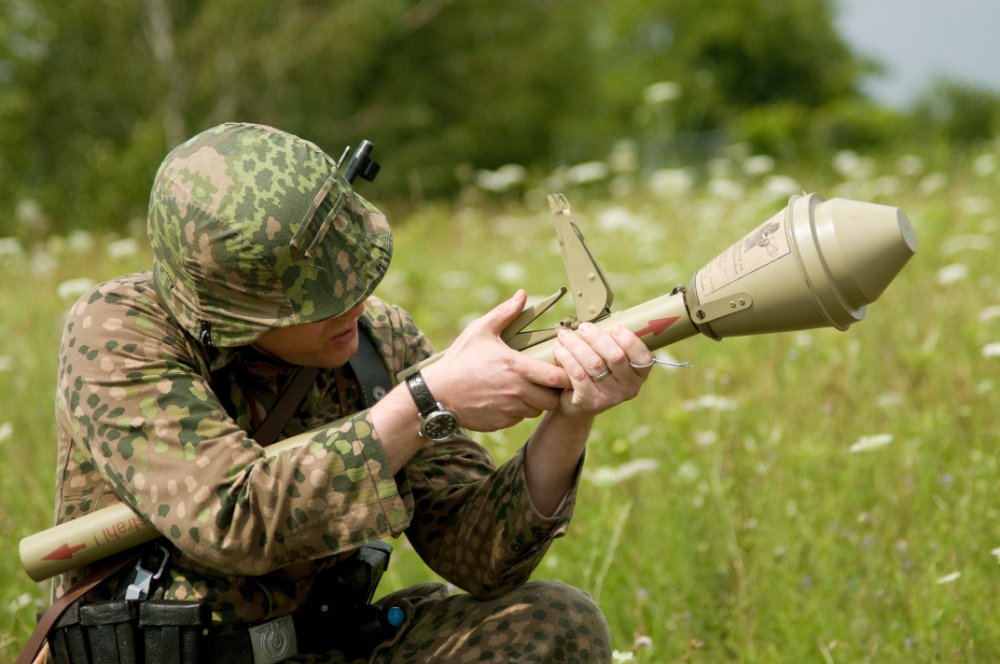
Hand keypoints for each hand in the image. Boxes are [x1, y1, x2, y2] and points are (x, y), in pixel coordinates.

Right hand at [421, 290, 570, 431]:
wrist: (437, 393)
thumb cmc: (460, 360)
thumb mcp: (480, 331)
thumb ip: (504, 313)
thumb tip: (522, 295)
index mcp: (516, 367)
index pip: (557, 377)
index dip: (566, 374)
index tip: (564, 367)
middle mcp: (517, 391)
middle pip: (554, 399)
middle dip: (555, 391)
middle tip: (549, 380)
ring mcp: (510, 410)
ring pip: (538, 410)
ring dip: (538, 400)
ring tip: (528, 387)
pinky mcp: (502, 422)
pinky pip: (521, 418)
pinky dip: (520, 410)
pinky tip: (509, 398)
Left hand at [550, 322, 653, 419]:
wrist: (578, 405)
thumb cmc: (596, 374)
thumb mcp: (609, 361)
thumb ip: (610, 344)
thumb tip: (598, 317)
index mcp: (639, 375)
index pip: (643, 357)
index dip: (630, 341)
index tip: (615, 327)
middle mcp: (629, 388)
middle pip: (615, 357)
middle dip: (597, 338)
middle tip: (584, 327)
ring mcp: (610, 397)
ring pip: (594, 364)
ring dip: (577, 345)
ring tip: (565, 334)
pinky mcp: (590, 401)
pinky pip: (577, 374)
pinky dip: (567, 358)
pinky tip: (558, 348)